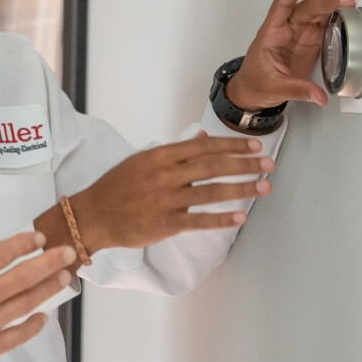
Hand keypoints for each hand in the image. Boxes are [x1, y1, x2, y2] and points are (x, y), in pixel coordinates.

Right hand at [0, 209, 75, 361]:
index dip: (20, 244)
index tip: (36, 238)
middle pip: (20, 277)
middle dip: (47, 263)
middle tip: (66, 253)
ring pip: (24, 304)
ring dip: (46, 289)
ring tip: (64, 278)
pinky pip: (16, 336)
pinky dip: (32, 326)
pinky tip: (43, 318)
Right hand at [68, 133, 271, 250]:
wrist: (93, 215)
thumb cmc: (115, 187)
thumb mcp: (141, 160)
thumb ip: (174, 151)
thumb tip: (202, 138)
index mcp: (159, 156)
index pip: (203, 146)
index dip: (231, 145)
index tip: (253, 145)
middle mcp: (165, 175)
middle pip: (213, 166)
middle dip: (244, 164)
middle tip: (267, 163)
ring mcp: (166, 199)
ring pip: (211, 192)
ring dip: (242, 188)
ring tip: (264, 186)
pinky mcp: (166, 223)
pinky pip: (199, 220)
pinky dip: (221, 219)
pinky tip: (240, 217)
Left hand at [228, 0, 356, 108]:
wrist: (252, 93)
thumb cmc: (256, 85)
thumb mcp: (274, 88)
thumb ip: (298, 90)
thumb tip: (321, 97)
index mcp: (271, 34)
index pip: (282, 5)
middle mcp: (285, 29)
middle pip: (305, 8)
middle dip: (325, 1)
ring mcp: (297, 34)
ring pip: (315, 12)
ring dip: (332, 2)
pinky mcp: (308, 41)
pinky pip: (321, 23)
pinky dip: (333, 13)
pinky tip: (344, 3)